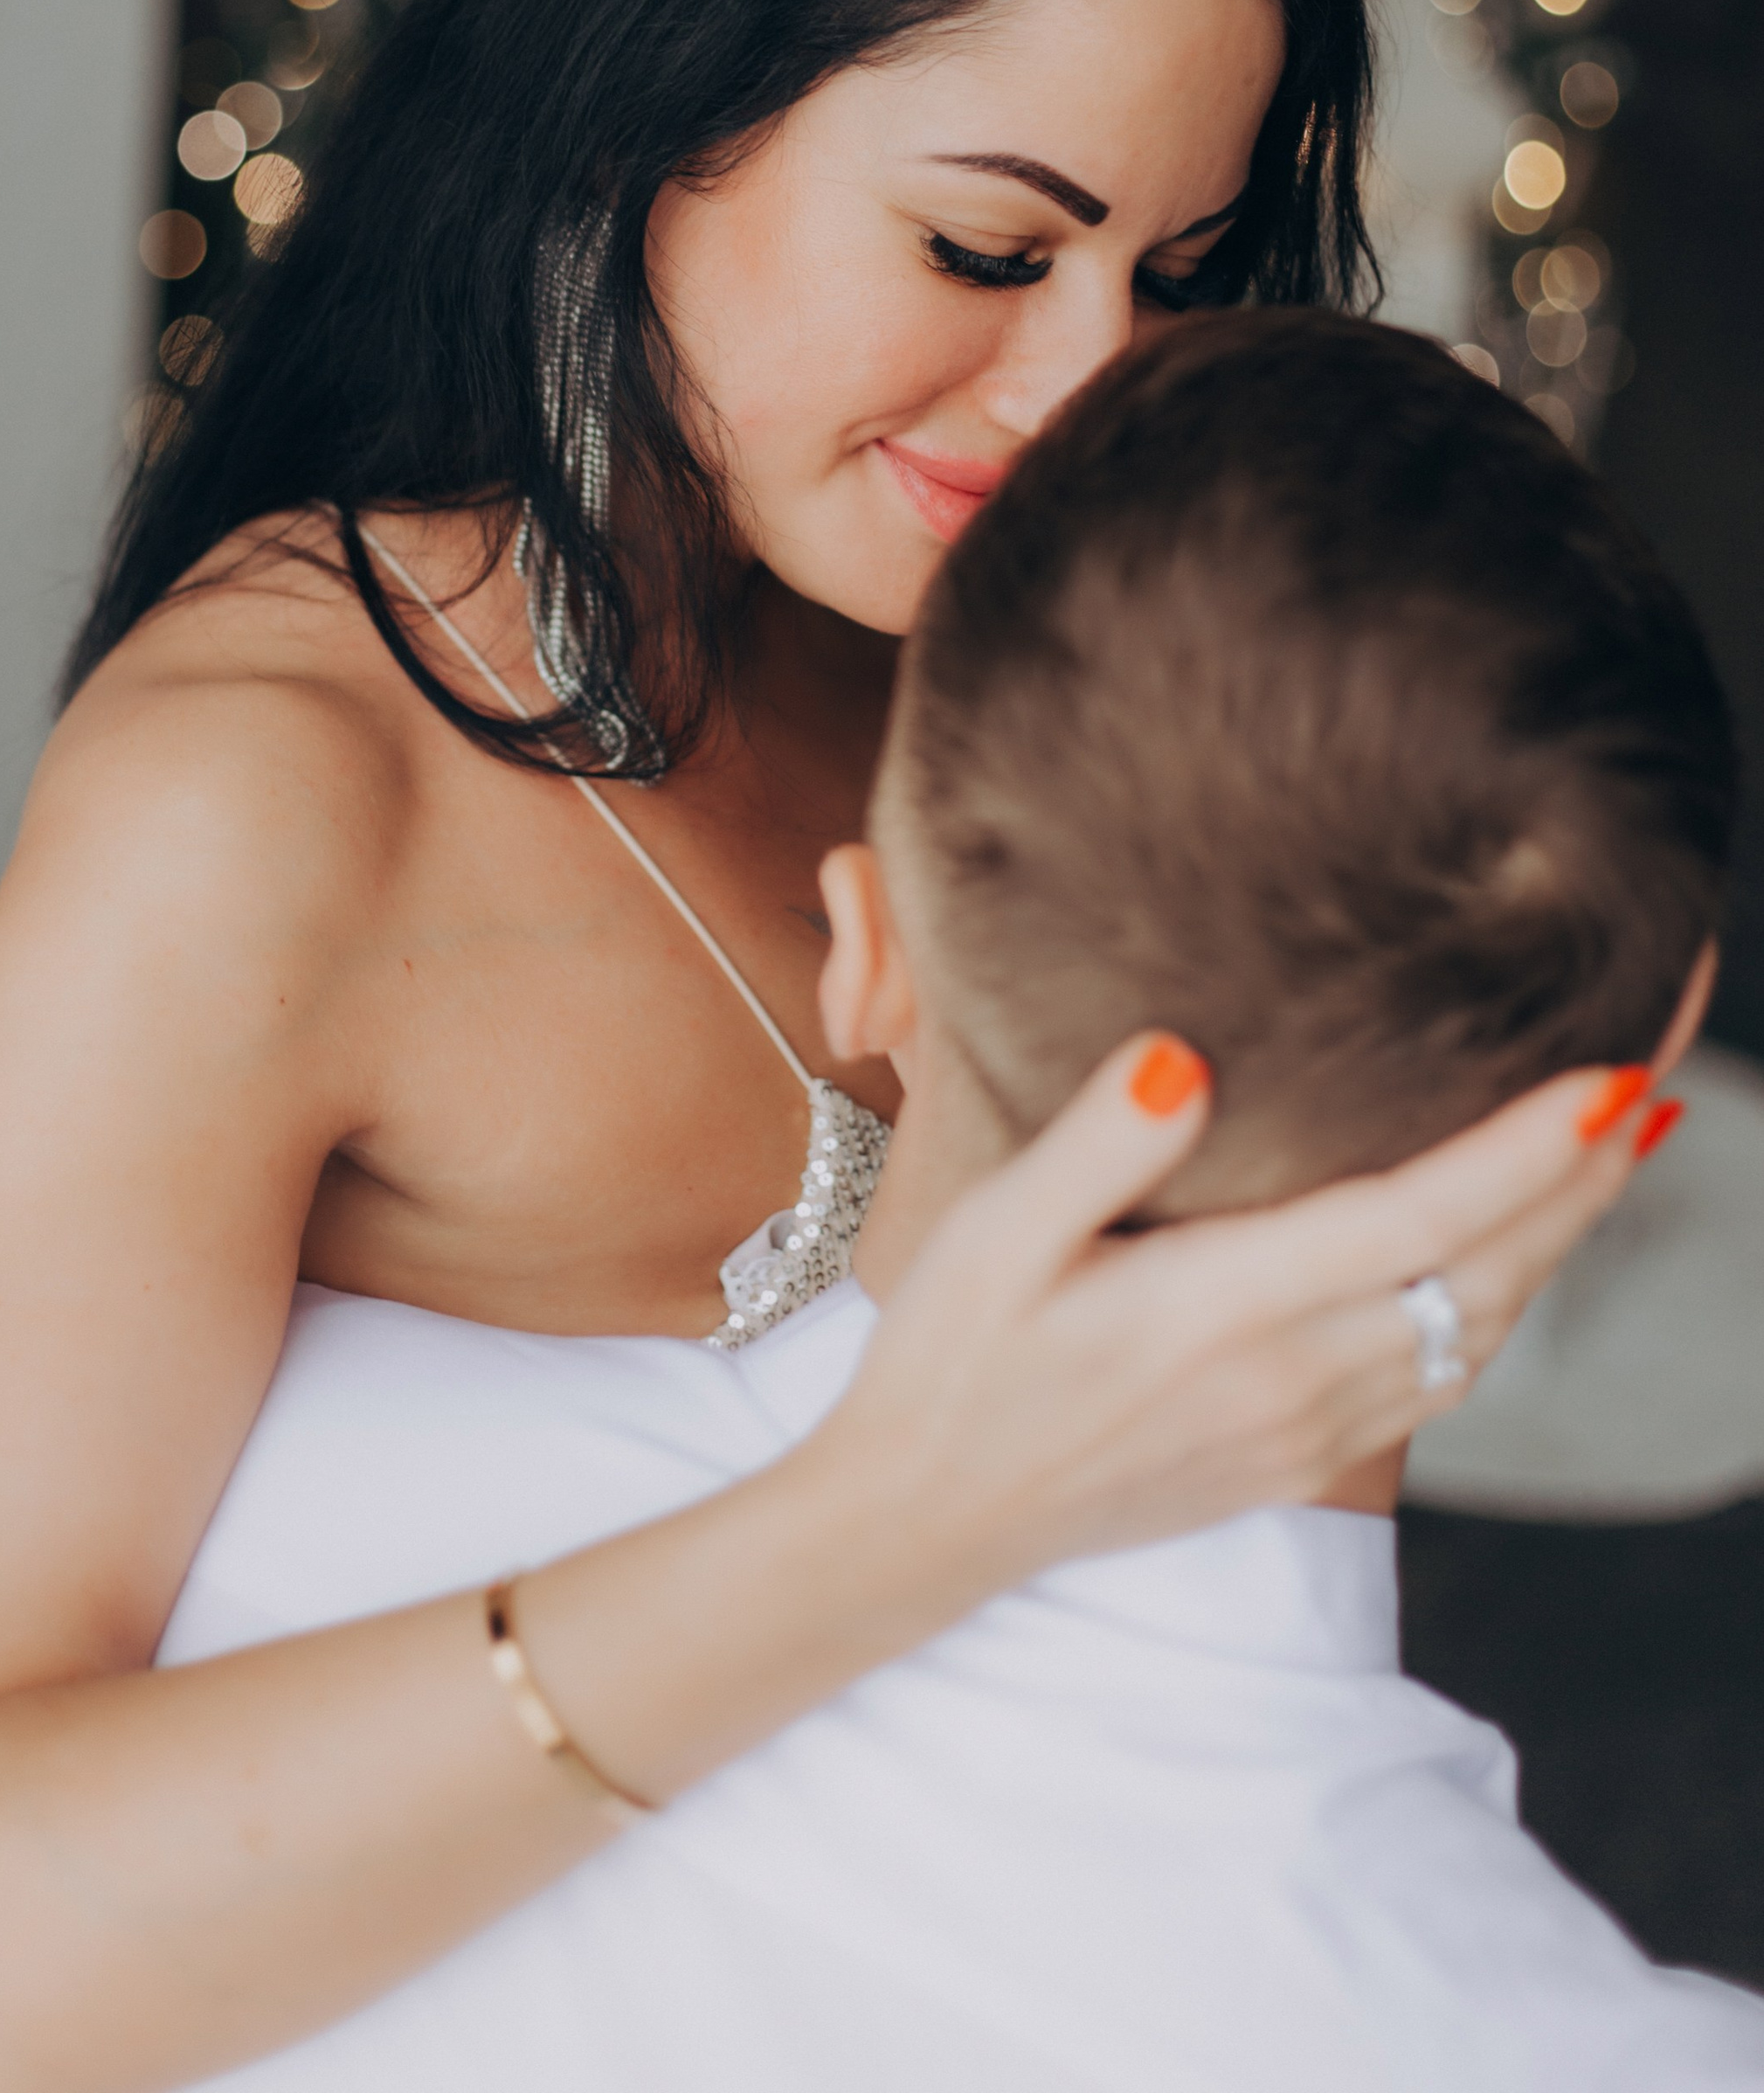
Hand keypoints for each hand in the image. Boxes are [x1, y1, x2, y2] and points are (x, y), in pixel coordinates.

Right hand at [813, 1033, 1658, 1629]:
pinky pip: (1442, 1377)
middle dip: (1580, 1183)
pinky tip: (1507, 1257)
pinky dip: (1499, 1302)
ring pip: (1478, 1331)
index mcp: (1222, 1313)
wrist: (927, 1520)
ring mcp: (1304, 1429)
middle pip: (1484, 1277)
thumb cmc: (951, 1360)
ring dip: (1554, 1242)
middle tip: (1650, 1085)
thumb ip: (1093, 1145)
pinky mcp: (1297, 1456)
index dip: (1528, 1150)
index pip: (1416, 1219)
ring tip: (1605, 1153)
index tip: (1610, 1080)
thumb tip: (1183, 1057)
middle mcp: (1289, 1379)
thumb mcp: (990, 1235)